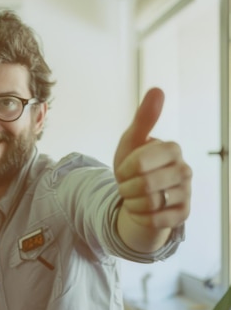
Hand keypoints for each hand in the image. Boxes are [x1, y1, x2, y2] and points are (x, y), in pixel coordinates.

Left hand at [113, 87, 191, 228]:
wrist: (138, 195)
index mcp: (172, 149)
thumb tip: (157, 89)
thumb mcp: (132, 141)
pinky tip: (141, 210)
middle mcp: (184, 170)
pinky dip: (140, 216)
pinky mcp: (182, 214)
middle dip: (126, 188)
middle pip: (145, 185)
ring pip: (149, 203)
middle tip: (126, 185)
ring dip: (131, 202)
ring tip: (133, 196)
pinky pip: (155, 220)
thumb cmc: (134, 165)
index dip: (124, 170)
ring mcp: (186, 193)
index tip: (123, 170)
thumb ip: (144, 118)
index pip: (140, 162)